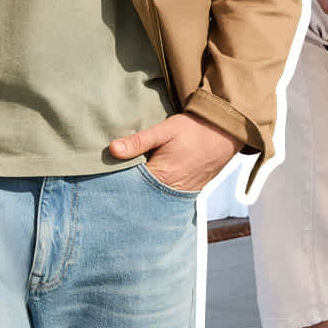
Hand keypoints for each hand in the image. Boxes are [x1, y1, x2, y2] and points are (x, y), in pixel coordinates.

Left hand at [109, 113, 242, 192]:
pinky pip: (167, 197)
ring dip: (142, 193)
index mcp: (161, 176)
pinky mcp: (189, 192)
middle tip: (110, 186)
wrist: (226, 133)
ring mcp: (181, 193)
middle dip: (127, 191)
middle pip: (140, 196)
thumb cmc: (195, 129)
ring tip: (128, 187)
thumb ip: (139, 141)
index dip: (115, 182)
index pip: (129, 187)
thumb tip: (113, 149)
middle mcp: (171, 190)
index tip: (102, 178)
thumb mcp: (166, 129)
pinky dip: (156, 194)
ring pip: (153, 199)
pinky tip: (148, 187)